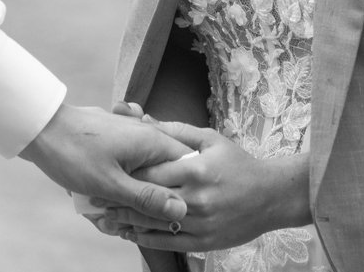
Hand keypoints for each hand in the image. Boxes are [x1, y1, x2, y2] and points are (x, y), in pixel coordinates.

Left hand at [20, 104, 188, 223]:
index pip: (187, 168)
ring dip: (135, 191)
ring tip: (111, 210)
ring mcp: (133, 135)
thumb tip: (180, 211)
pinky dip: (123, 182)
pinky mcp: (119, 139)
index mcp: (154, 142)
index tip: (165, 216)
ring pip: (148, 170)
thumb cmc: (73, 154)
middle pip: (167, 171)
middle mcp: (148, 135)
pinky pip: (132, 164)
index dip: (180, 194)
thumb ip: (147, 197)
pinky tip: (104, 196)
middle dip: (153, 197)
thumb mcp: (110, 184)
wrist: (41, 127)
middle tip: (130, 217)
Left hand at [87, 113, 310, 252]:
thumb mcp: (211, 139)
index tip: (102, 172)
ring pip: (153, 224)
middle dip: (118, 201)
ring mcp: (199, 223)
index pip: (150, 173)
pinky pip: (167, 242)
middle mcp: (195, 198)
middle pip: (146, 200)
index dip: (124, 174)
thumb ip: (177, 132)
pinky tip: (129, 233)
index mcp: (196, 170)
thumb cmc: (239, 164)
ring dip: (126, 222)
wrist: (270, 196)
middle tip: (93, 201)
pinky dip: (145, 238)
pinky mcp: (203, 242)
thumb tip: (147, 120)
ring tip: (103, 220)